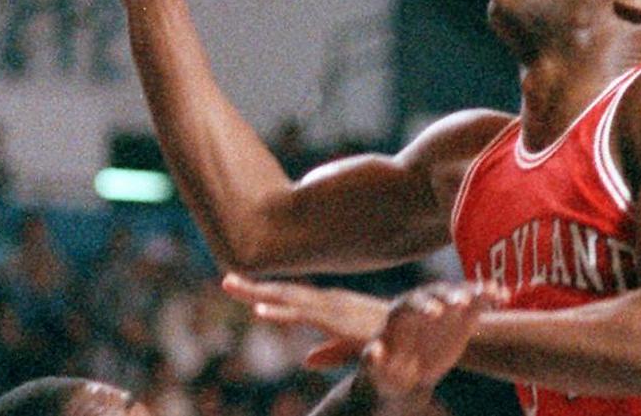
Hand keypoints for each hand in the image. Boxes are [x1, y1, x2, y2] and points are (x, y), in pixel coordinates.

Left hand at [221, 272, 390, 365]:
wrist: (414, 335)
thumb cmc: (387, 337)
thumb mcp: (351, 346)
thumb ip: (329, 352)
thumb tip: (306, 359)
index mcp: (328, 306)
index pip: (290, 297)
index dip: (265, 292)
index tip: (239, 285)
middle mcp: (326, 301)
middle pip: (283, 293)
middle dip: (253, 287)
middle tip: (225, 279)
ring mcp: (329, 308)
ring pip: (286, 299)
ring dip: (258, 293)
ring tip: (231, 285)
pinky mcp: (335, 320)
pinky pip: (302, 316)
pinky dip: (280, 312)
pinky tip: (259, 311)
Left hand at [362, 282, 508, 400]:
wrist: (404, 377)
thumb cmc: (385, 373)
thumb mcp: (375, 371)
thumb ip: (373, 361)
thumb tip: (375, 353)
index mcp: (400, 312)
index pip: (412, 303)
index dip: (423, 306)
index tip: (434, 314)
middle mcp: (423, 303)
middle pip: (438, 293)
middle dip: (449, 296)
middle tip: (461, 303)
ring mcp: (444, 308)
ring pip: (461, 292)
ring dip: (475, 290)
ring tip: (493, 291)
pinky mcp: (463, 316)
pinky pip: (478, 303)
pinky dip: (490, 296)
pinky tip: (504, 296)